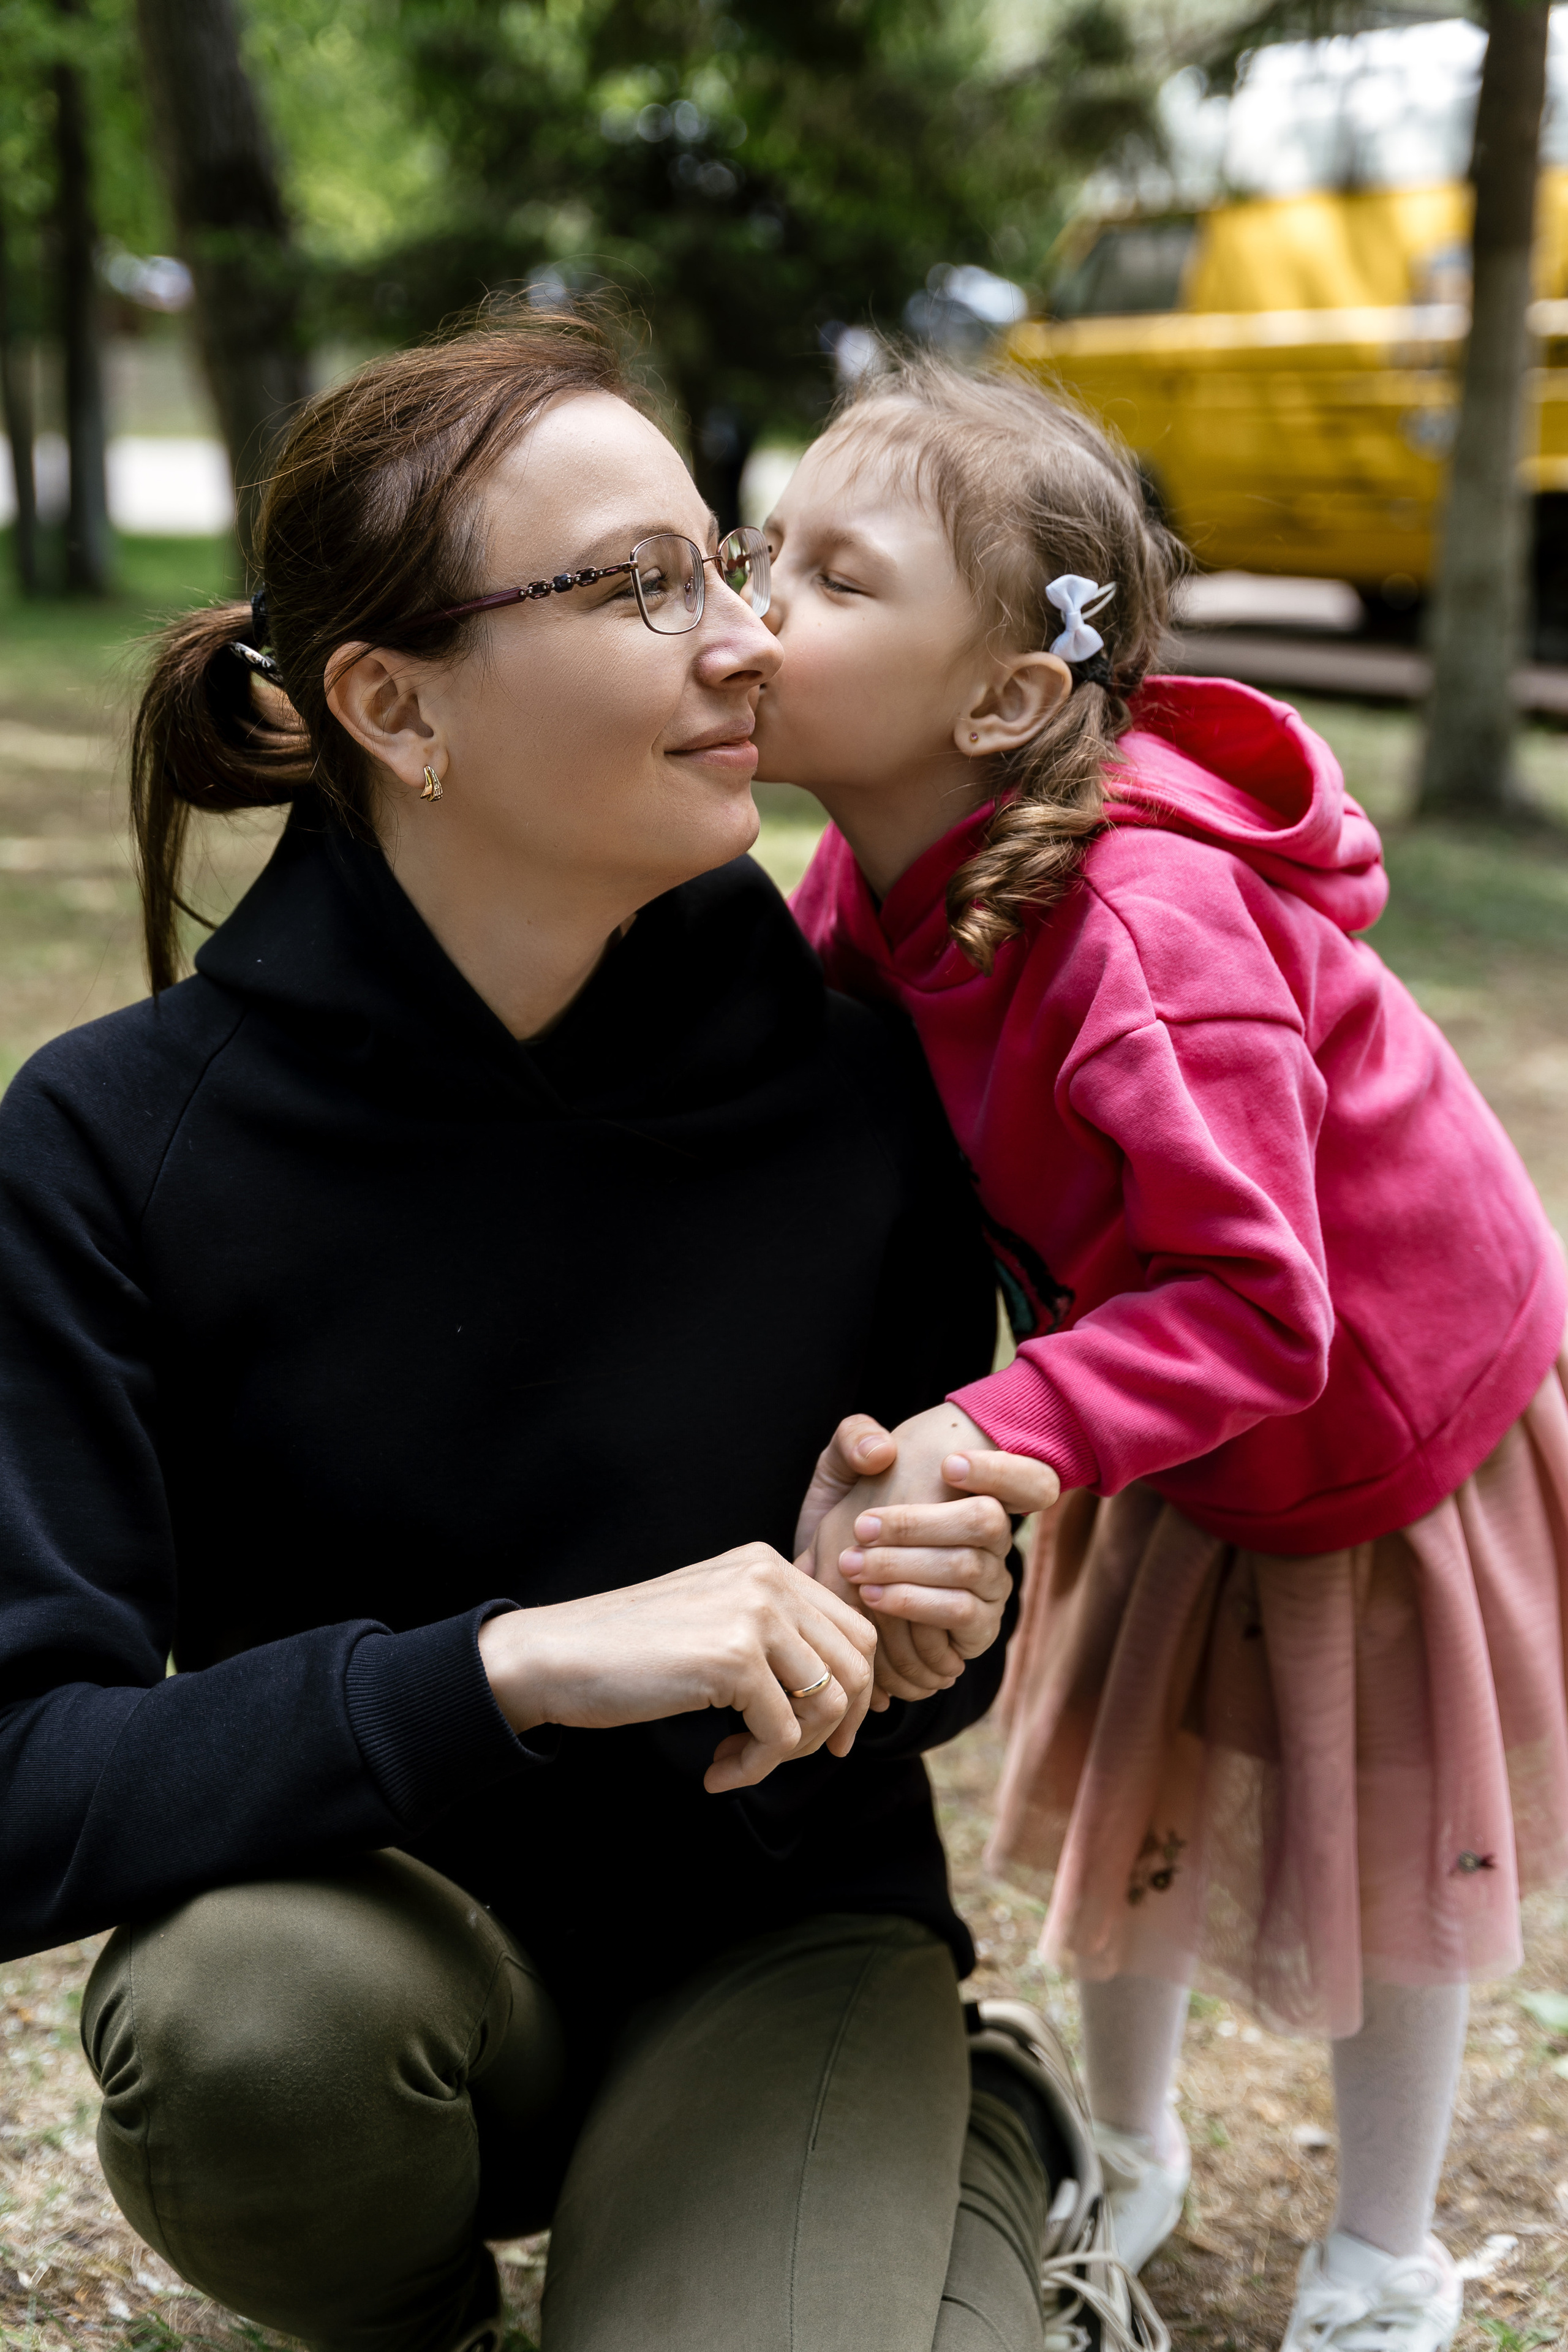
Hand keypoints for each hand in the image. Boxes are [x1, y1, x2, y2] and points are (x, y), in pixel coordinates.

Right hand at [477, 1544, 877, 1793]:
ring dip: (789, 1752)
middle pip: (858, 1665)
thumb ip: (774, 1633)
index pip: (854, 1630)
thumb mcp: (716, 1618)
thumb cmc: (631, 1650)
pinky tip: (717, 1773)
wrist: (558, 1655)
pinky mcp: (735, 1659)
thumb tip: (844, 1691)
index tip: (825, 1733)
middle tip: (791, 1757)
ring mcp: (755, 1615)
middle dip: (836, 1724)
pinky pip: (782, 1734)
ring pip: (829, 1702)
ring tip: (740, 1762)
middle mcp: (769, 1579)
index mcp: (767, 1564)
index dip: (855, 1691)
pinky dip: (754, 1768)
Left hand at [800, 1406, 1059, 1702]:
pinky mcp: (980, 1627)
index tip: (947, 1465)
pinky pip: (959, 1612)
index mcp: (975, 1493)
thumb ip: (852, 1440)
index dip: (1001, 1469)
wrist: (837, 1595)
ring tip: (854, 1565)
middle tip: (861, 1527)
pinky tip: (875, 1597)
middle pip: (986, 1520)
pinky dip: (915, 1603)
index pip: (1030, 1478)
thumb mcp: (838, 1475)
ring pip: (967, 1565)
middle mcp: (993, 1538)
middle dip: (918, 1523)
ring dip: (905, 1565)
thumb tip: (881, 1448)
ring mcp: (992, 1583)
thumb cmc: (843, 1528)